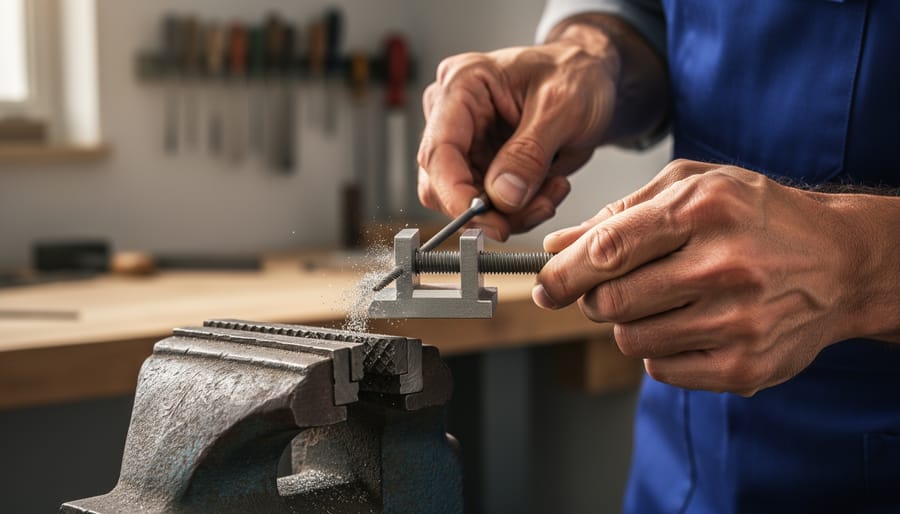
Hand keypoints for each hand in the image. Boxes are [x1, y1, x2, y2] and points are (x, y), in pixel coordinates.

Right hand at [417, 15, 666, 239]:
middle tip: (538, 208)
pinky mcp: (480, 166)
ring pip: (466, 202)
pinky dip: (521, 210)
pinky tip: (549, 188)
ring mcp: (465, 143)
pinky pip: (489, 205)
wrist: (592, 78)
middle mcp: (452, 115)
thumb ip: (530, 153)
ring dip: (511, 212)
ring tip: (553, 191)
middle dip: (490, 209)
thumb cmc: (576, 74)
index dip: (456, 194)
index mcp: (462, 84)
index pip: (439, 150)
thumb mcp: (563, 107)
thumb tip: (502, 196)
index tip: (489, 221)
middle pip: (443, 184)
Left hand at [533, 159, 857, 395]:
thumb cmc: (759, 217)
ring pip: (630, 340)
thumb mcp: (695, 187)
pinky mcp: (745, 367)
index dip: (563, 273)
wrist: (842, 262)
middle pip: (610, 302)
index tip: (543, 283)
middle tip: (608, 290)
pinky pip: (660, 371)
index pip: (608, 249)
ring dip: (629, 324)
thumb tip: (558, 246)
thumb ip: (622, 212)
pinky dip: (659, 352)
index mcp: (704, 210)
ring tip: (663, 301)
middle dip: (593, 299)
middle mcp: (723, 266)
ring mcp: (737, 322)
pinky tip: (689, 325)